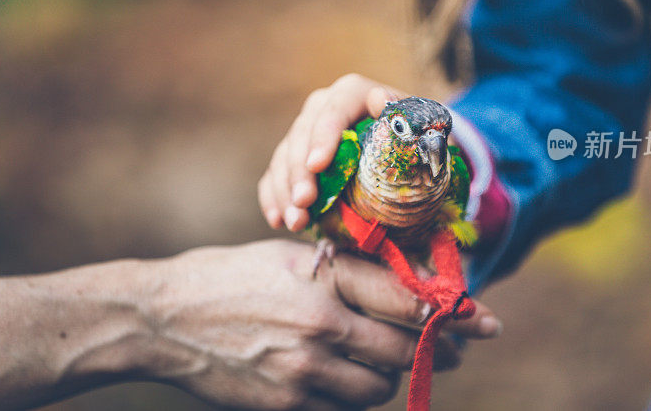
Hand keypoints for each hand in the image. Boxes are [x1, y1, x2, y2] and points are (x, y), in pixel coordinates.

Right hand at [145, 239, 500, 409]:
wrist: (164, 320)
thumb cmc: (230, 276)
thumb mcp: (291, 256)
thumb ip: (350, 272)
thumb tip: (408, 288)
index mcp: (323, 283)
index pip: (408, 303)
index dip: (455, 314)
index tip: (486, 322)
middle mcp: (319, 330)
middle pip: (405, 351)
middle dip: (437, 351)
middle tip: (453, 348)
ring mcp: (303, 374)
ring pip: (380, 387)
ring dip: (395, 374)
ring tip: (390, 358)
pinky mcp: (287, 406)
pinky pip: (346, 408)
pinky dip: (359, 393)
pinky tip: (351, 375)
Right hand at [258, 73, 404, 230]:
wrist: (407, 147)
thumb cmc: (415, 136)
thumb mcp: (419, 123)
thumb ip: (405, 114)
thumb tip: (379, 98)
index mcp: (352, 93)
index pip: (333, 110)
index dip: (322, 136)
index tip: (318, 166)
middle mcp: (323, 107)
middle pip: (302, 135)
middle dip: (299, 172)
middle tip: (304, 204)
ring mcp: (305, 131)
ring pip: (284, 157)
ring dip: (285, 191)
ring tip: (295, 222)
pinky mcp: (295, 155)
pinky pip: (274, 174)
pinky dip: (272, 197)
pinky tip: (276, 219)